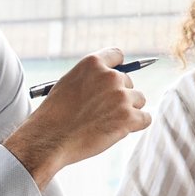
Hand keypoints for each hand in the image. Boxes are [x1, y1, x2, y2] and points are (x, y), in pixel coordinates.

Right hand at [4, 49, 150, 185]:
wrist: (49, 140)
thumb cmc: (54, 116)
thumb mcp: (68, 84)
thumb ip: (90, 78)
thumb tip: (113, 81)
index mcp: (92, 64)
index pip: (117, 55)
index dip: (117, 68)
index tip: (114, 80)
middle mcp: (110, 76)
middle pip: (128, 82)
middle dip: (119, 96)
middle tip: (100, 113)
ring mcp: (121, 96)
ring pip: (139, 100)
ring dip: (128, 111)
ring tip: (106, 123)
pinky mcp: (128, 117)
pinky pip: (145, 118)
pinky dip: (136, 126)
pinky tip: (118, 131)